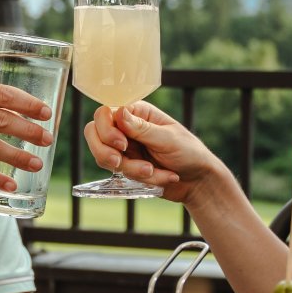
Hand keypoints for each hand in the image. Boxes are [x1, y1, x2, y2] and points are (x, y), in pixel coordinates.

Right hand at [82, 100, 218, 203]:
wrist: (198, 180)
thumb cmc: (189, 152)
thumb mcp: (168, 139)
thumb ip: (142, 128)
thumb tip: (118, 111)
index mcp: (137, 112)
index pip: (104, 114)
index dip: (106, 130)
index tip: (123, 145)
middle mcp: (126, 127)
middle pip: (94, 134)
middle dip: (105, 152)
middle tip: (119, 162)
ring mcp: (124, 148)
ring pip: (105, 158)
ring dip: (131, 169)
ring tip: (153, 171)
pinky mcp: (126, 166)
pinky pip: (119, 174)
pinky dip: (140, 179)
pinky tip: (161, 176)